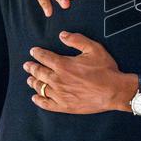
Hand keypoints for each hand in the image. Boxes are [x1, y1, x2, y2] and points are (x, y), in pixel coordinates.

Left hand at [23, 32, 140, 113]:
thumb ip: (77, 40)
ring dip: (33, 82)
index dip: (37, 53)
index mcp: (63, 65)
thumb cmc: (105, 70)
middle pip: (39, 72)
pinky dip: (39, 100)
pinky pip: (46, 104)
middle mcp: (58, 80)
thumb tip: (63, 35)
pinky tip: (35, 97)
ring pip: (40, 87)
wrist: (114, 91)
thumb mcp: (94, 49)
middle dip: (31, 67)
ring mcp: (59, 94)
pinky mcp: (64, 106)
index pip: (44, 57)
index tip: (33, 52)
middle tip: (27, 65)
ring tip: (29, 79)